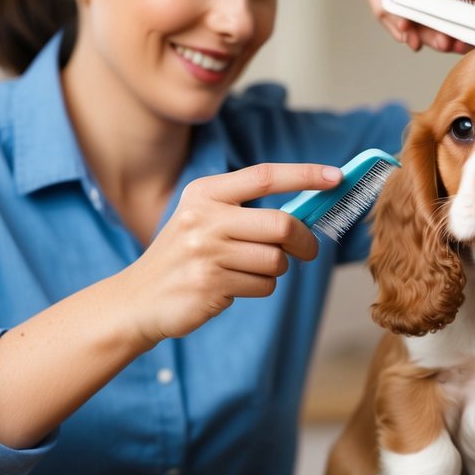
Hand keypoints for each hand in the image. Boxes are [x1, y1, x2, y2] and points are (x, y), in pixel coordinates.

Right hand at [118, 162, 341, 343]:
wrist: (138, 299)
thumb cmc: (186, 257)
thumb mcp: (205, 221)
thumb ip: (248, 212)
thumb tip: (310, 209)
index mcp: (204, 193)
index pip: (265, 176)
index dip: (305, 175)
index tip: (336, 177)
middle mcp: (203, 218)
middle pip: (282, 225)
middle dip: (305, 241)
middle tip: (307, 250)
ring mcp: (205, 252)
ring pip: (276, 260)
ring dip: (275, 270)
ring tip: (247, 271)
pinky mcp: (209, 284)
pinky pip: (264, 286)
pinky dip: (260, 288)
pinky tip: (232, 286)